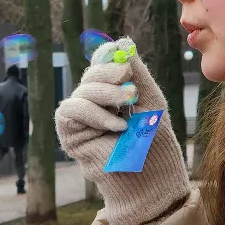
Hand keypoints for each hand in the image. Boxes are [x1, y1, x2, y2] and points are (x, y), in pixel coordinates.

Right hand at [55, 37, 189, 224]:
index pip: (102, 65)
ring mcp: (81, 119)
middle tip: (131, 86)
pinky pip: (71, 110)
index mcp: (113, 94)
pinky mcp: (69, 134)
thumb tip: (123, 43)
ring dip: (104, 94)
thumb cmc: (155, 146)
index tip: (126, 60)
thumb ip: (139, 74)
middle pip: (90, 74)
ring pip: (81, 91)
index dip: (109, 59)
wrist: (151, 182)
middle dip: (110, 74)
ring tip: (127, 106)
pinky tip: (116, 124)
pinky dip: (93, 113)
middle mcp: (94, 103)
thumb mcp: (152, 103)